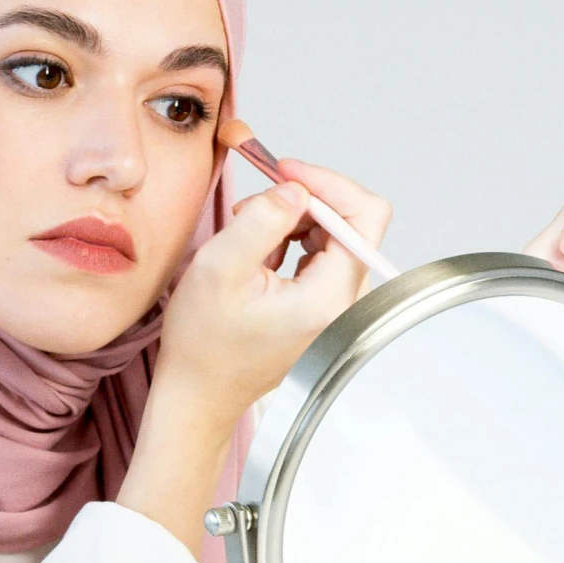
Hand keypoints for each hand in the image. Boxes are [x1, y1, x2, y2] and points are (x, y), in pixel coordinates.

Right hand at [160, 163, 389, 432]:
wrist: (200, 390)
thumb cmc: (204, 343)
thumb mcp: (221, 267)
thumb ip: (263, 219)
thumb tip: (296, 188)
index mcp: (331, 297)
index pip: (364, 214)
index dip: (327, 182)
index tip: (285, 172)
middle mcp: (346, 306)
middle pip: (351, 222)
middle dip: (304, 201)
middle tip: (257, 204)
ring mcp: (338, 309)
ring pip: (335, 235)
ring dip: (294, 222)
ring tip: (250, 236)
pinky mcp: (325, 308)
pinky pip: (322, 255)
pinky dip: (293, 242)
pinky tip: (260, 256)